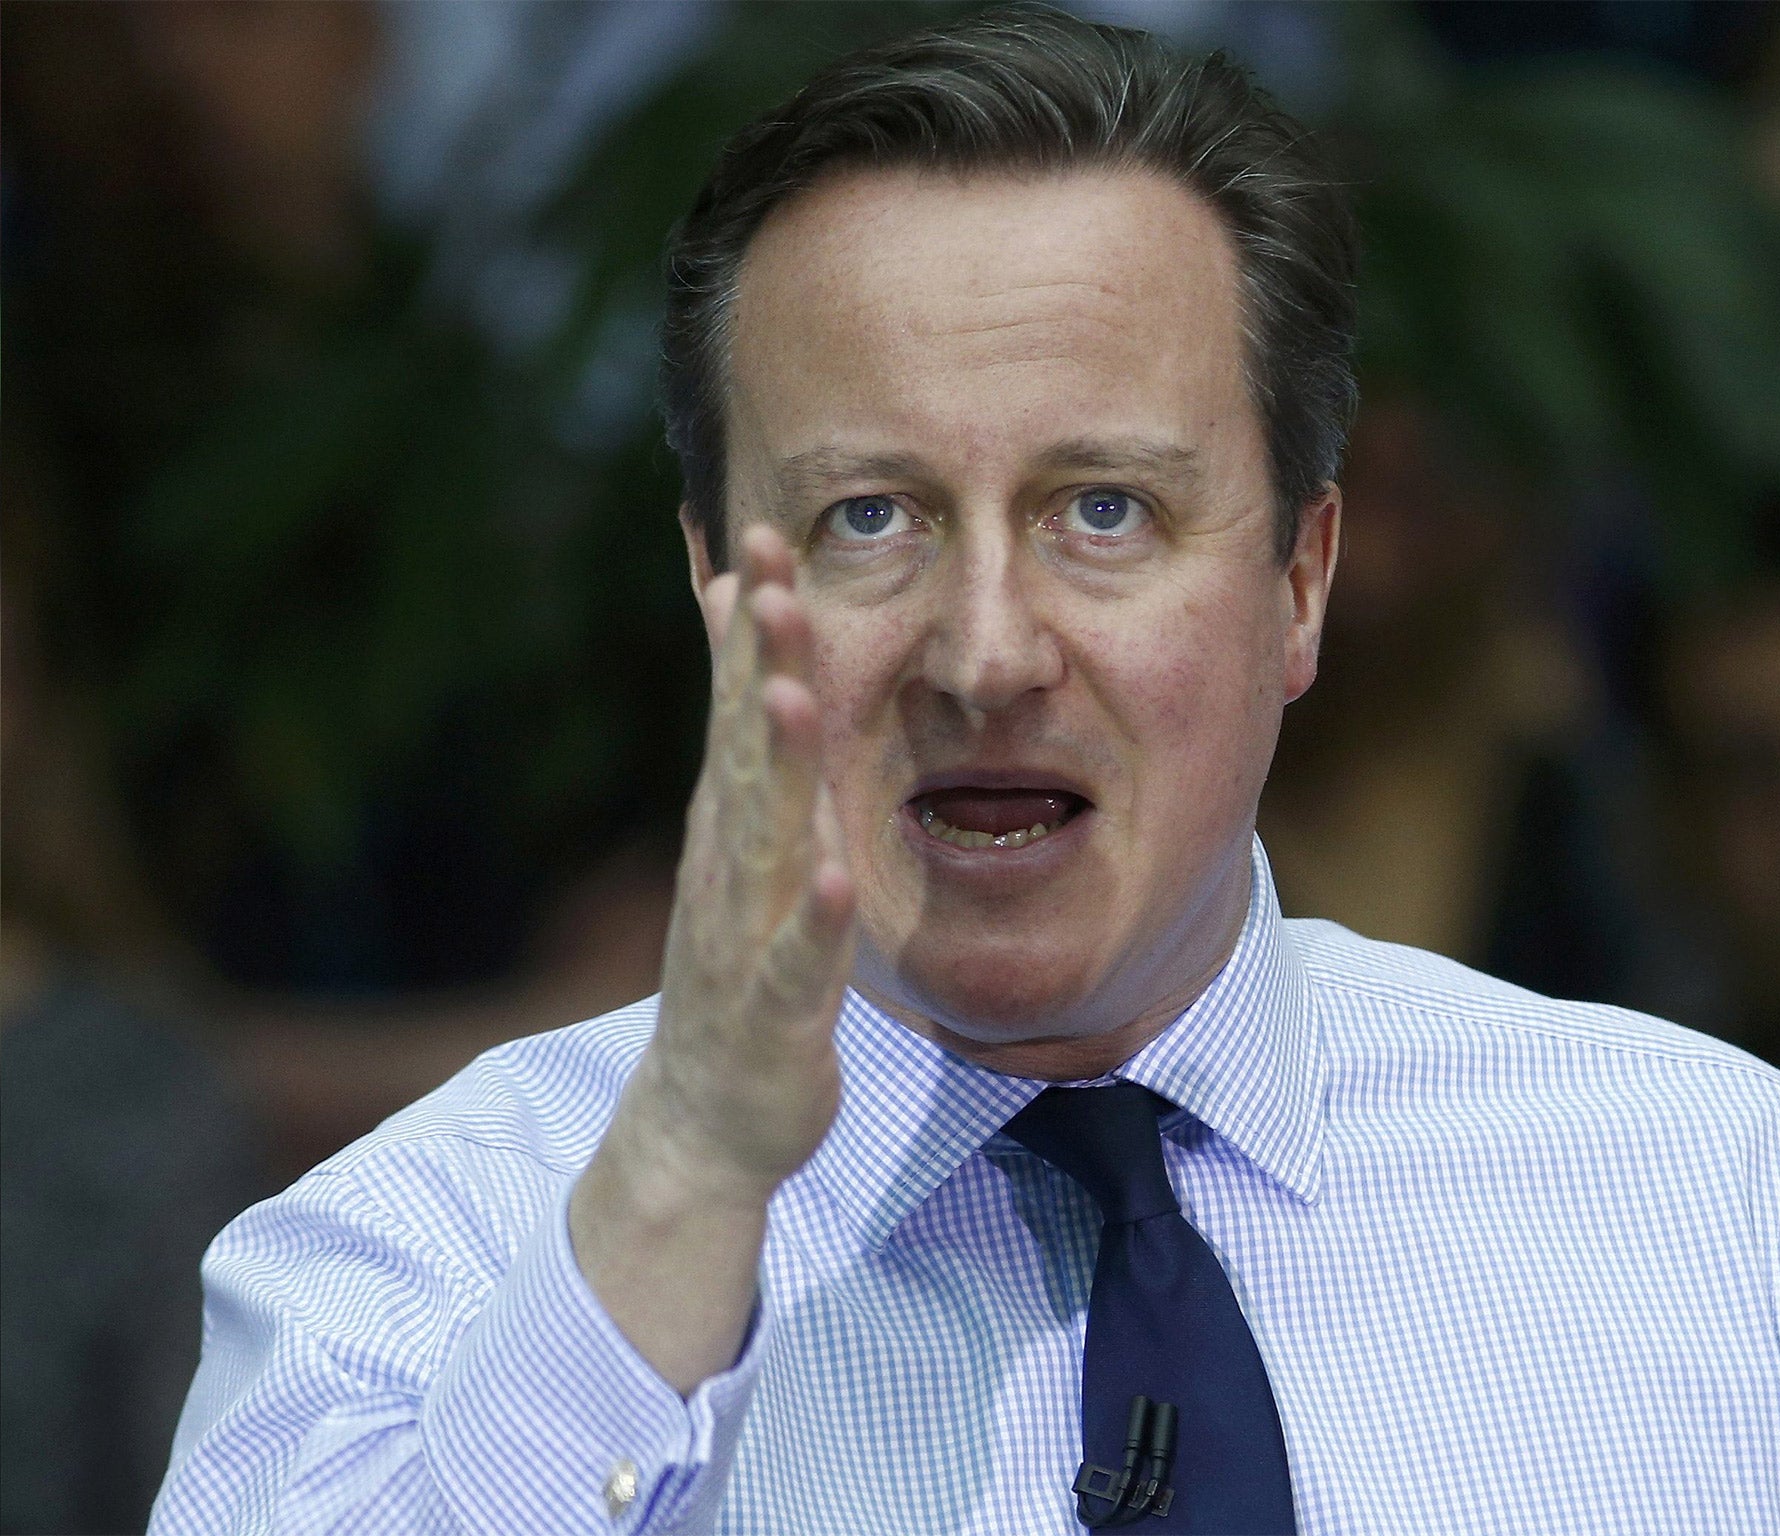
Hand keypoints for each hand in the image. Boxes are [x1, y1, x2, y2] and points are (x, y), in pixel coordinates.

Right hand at [634, 525, 854, 1202]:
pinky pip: (801, 959)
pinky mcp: (777, 1008)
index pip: (741, 702)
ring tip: (793, 693)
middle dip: (760, 659)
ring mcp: (748, 932)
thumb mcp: (740, 839)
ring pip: (766, 838)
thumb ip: (746, 738)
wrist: (705, 1115)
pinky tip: (835, 876)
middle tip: (770, 573)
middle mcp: (731, 860)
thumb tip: (735, 627)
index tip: (766, 532)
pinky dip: (814, 918)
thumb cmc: (737, 960)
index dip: (753, 622)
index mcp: (732, 819)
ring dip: (778, 766)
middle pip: (747, 746)